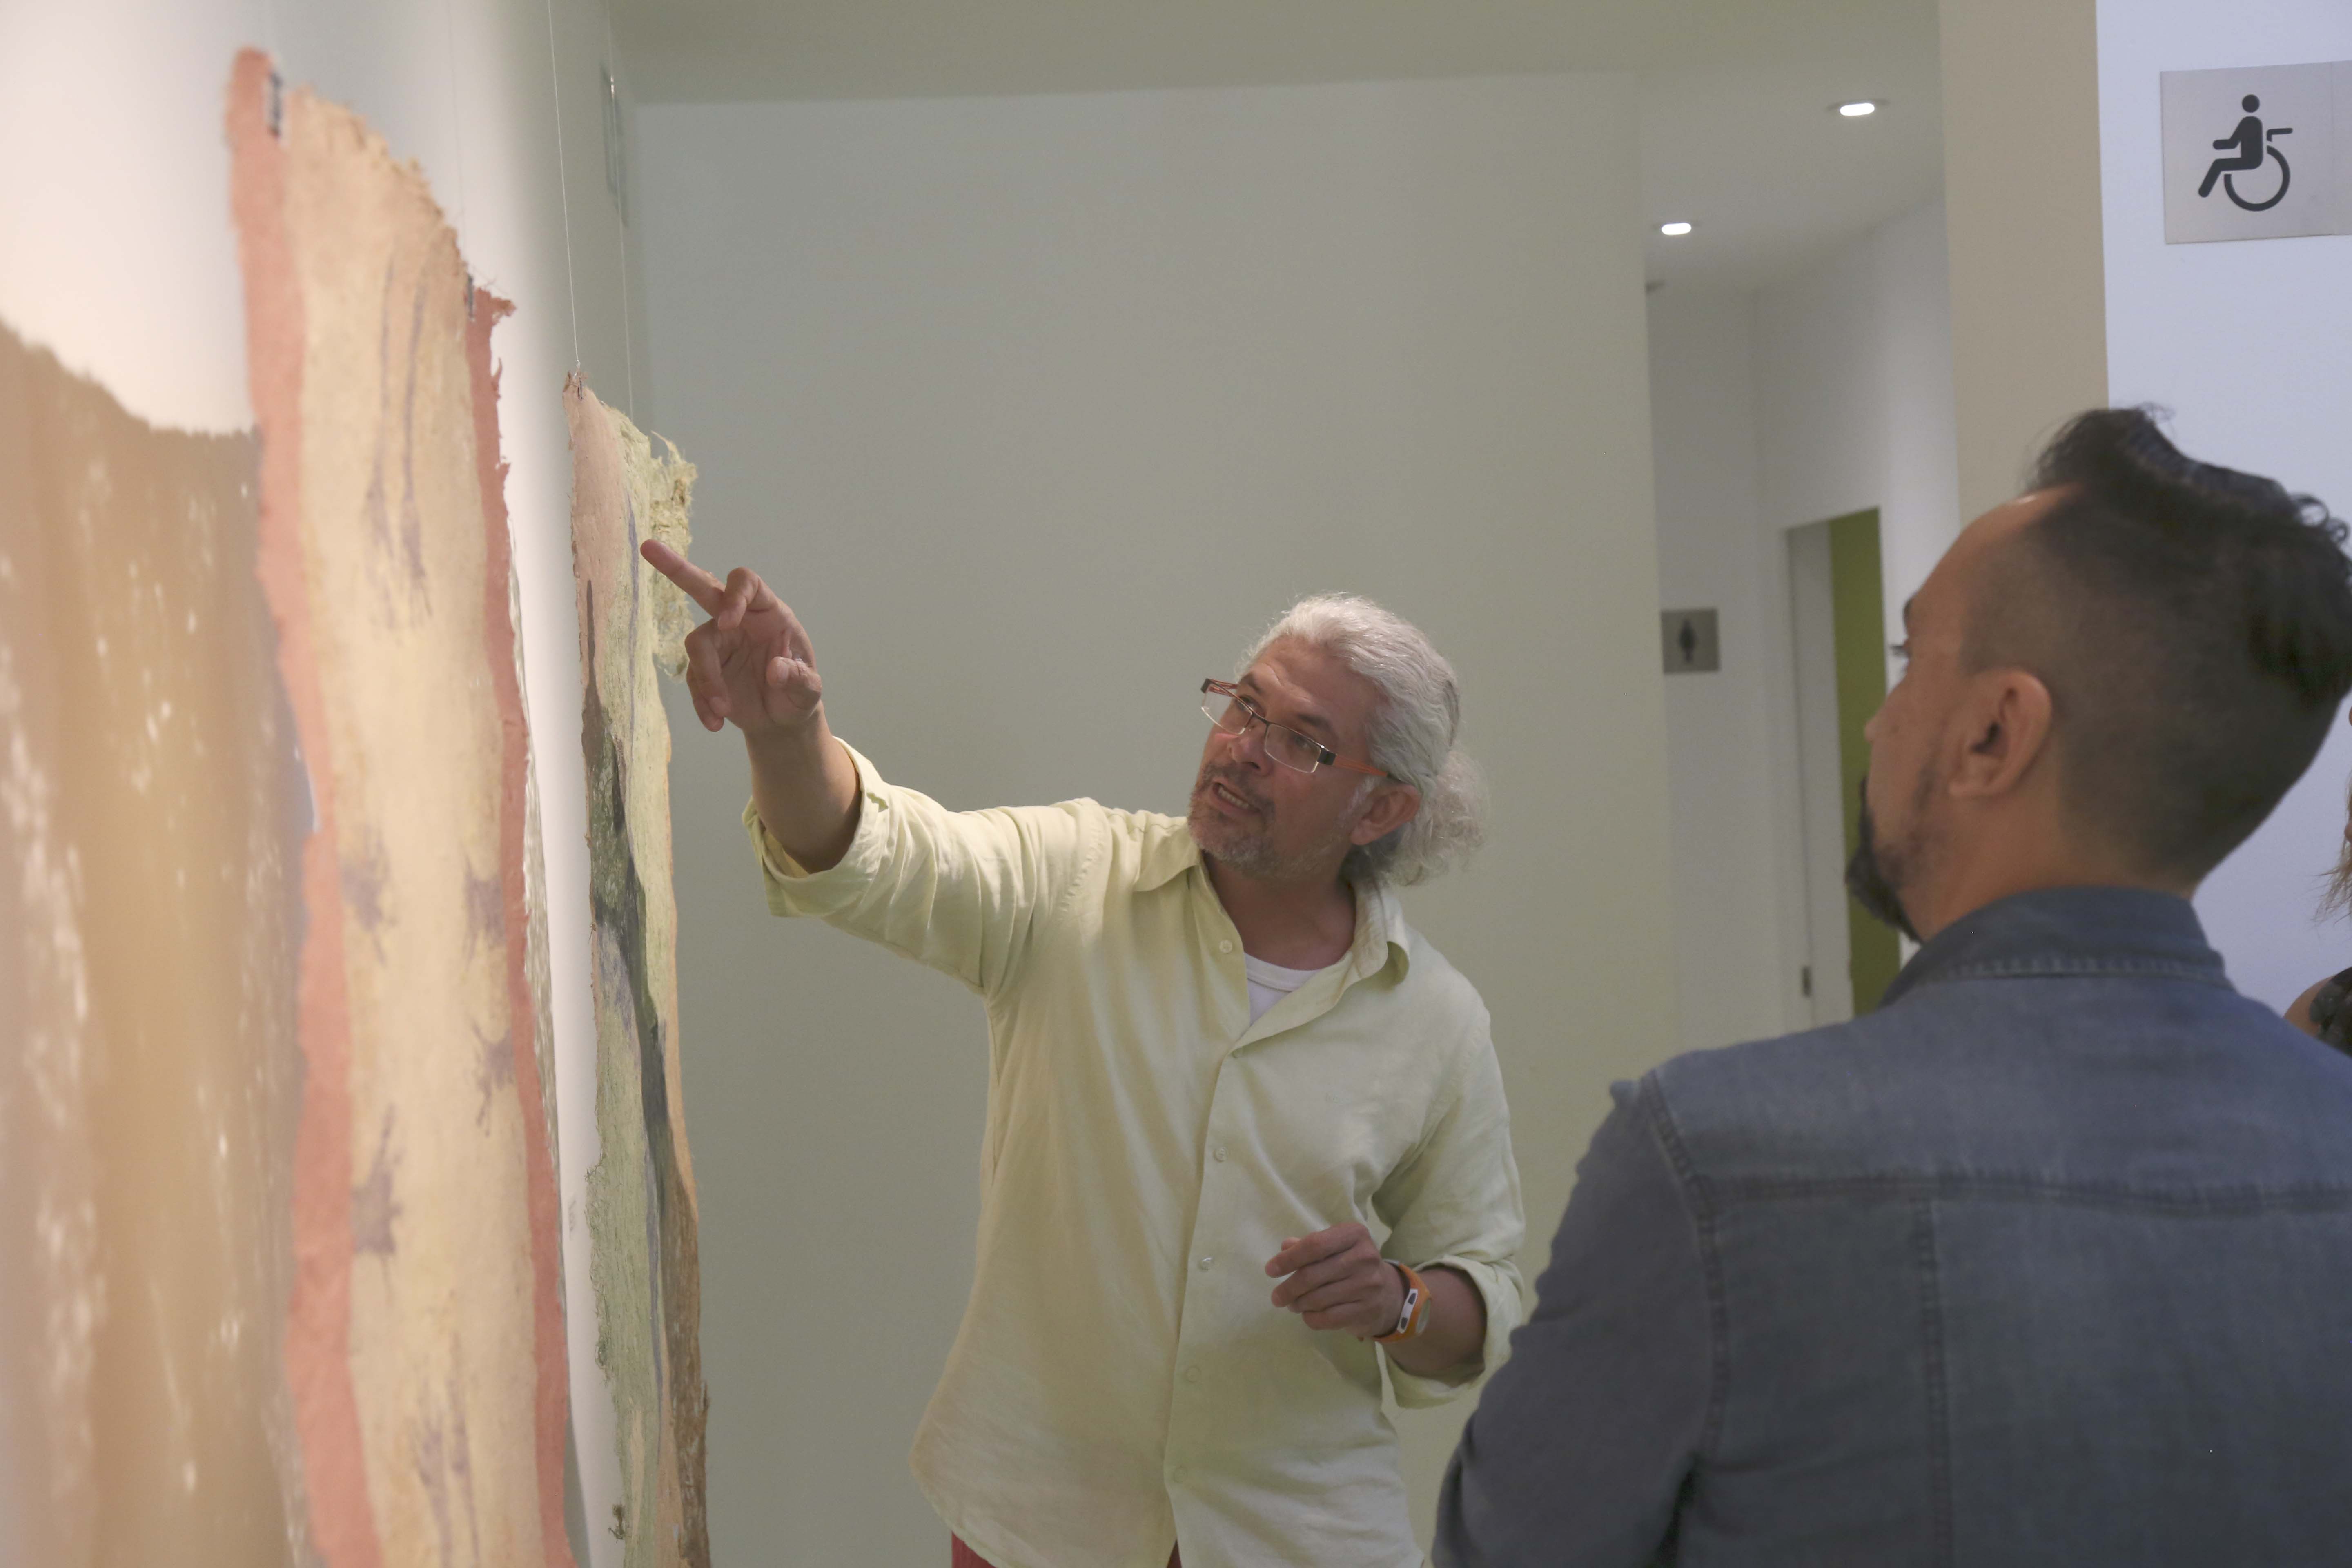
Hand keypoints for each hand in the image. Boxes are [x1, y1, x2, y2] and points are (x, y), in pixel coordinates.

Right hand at [640, 540, 822, 738]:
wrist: (782, 720)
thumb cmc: (799, 693)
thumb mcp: (809, 690)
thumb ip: (799, 680)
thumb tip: (776, 671)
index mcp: (768, 612)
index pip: (747, 584)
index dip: (734, 596)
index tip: (727, 622)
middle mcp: (738, 620)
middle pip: (704, 587)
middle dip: (676, 569)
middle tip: (648, 548)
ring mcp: (718, 642)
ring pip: (696, 645)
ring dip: (706, 679)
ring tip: (722, 711)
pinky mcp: (704, 668)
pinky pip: (693, 679)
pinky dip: (701, 702)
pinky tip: (715, 723)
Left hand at [1265, 1223, 1404, 1338]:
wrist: (1389, 1294)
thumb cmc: (1353, 1265)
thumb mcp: (1335, 1248)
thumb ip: (1309, 1246)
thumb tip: (1284, 1247)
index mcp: (1354, 1234)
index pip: (1314, 1245)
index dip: (1288, 1259)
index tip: (1270, 1271)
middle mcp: (1364, 1256)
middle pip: (1312, 1274)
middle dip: (1288, 1288)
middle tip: (1276, 1297)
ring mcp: (1368, 1284)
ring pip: (1318, 1298)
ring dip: (1298, 1304)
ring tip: (1292, 1304)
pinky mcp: (1367, 1309)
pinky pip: (1328, 1318)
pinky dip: (1312, 1318)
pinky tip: (1307, 1315)